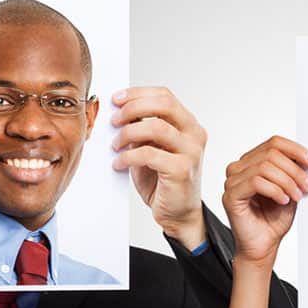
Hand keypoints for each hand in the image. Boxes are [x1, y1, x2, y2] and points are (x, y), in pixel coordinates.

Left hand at [111, 87, 206, 249]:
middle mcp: (194, 134)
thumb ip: (141, 129)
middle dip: (132, 108)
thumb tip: (118, 111)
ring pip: (156, 127)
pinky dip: (128, 157)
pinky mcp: (182, 170)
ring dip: (128, 133)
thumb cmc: (163, 181)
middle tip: (114, 120)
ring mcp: (191, 152)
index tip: (117, 99)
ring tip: (115, 145)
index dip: (138, 93)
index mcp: (188, 124)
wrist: (178, 214)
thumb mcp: (150, 148)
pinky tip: (119, 163)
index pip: (164, 95)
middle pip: (163, 104)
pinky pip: (149, 153)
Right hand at [221, 136, 307, 266]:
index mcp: (252, 162)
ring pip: (264, 167)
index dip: (295, 150)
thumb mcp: (290, 189)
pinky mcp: (230, 196)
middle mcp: (239, 168)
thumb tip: (307, 159)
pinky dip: (275, 190)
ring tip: (296, 196)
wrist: (264, 246)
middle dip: (294, 170)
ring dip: (286, 181)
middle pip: (270, 154)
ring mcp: (232, 181)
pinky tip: (283, 200)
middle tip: (307, 186)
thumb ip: (294, 172)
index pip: (273, 143)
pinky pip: (255, 182)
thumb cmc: (273, 220)